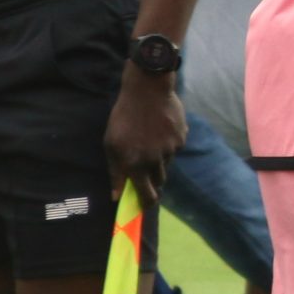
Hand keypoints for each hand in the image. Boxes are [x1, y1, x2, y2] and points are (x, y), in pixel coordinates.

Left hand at [103, 66, 184, 206]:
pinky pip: (176, 147)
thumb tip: (116, 196)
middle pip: (159, 181)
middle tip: (145, 163)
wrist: (147, 90)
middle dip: (153, 177)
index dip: (147, 203)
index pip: (147, 195)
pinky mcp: (181, 138)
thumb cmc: (124, 117)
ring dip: (160, 157)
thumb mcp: (111, 144)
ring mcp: (170, 150)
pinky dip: (169, 142)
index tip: (145, 203)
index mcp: (135, 165)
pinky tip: (160, 127)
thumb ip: (116, 172)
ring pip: (167, 163)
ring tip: (150, 137)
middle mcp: (154, 161)